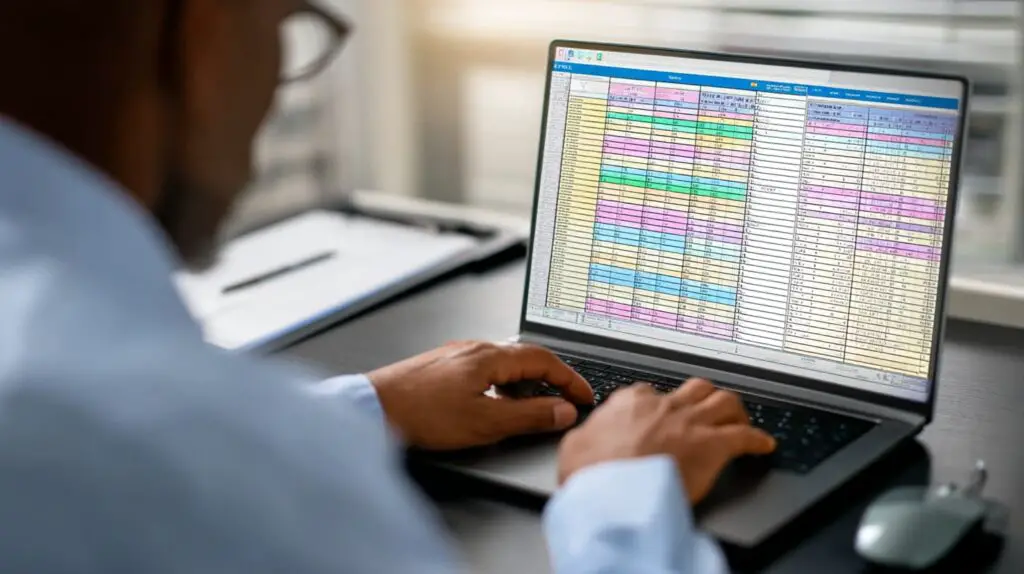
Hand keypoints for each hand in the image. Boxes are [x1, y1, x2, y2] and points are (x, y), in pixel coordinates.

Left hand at [368, 341, 593, 449]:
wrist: (372, 408)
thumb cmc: (420, 414)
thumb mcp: (485, 422)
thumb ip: (529, 416)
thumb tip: (562, 410)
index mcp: (489, 356)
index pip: (544, 360)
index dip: (570, 379)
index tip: (584, 396)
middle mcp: (474, 348)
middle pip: (526, 358)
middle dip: (552, 380)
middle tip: (567, 401)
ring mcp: (456, 355)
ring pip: (504, 365)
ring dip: (526, 385)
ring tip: (535, 409)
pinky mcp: (442, 367)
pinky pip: (485, 371)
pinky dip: (503, 386)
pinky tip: (496, 405)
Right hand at [557, 379, 775, 502]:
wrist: (615, 492)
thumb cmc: (593, 473)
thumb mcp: (574, 447)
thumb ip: (586, 436)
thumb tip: (583, 439)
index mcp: (630, 403)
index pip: (650, 393)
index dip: (659, 405)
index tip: (661, 416)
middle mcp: (665, 406)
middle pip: (695, 388)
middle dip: (703, 398)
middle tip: (707, 411)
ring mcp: (692, 423)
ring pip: (725, 401)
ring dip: (734, 410)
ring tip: (738, 420)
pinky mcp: (714, 446)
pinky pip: (745, 436)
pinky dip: (757, 440)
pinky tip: (764, 445)